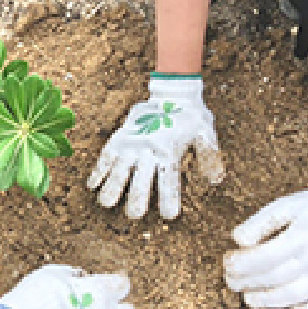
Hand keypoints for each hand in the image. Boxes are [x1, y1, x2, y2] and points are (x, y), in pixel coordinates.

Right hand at [87, 74, 223, 219]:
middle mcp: (148, 149)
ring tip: (106, 203)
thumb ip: (209, 157)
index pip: (169, 180)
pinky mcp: (119, 138)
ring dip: (112, 187)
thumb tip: (215, 181)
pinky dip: (98, 170)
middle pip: (140, 178)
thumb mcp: (205, 134)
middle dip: (136, 198)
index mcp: (170, 151)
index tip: (169, 215)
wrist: (172, 93)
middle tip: (134, 215)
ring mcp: (131, 143)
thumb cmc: (191, 117)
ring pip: (119, 168)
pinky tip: (92, 186)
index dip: (169, 198)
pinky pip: (106, 156)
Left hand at [225, 189, 307, 308]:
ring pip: (289, 295)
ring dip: (264, 300)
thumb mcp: (292, 207)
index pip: (265, 256)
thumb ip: (264, 221)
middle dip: (246, 281)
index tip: (227, 263)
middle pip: (273, 277)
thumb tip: (238, 240)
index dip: (242, 263)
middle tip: (230, 280)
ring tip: (248, 298)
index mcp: (304, 234)